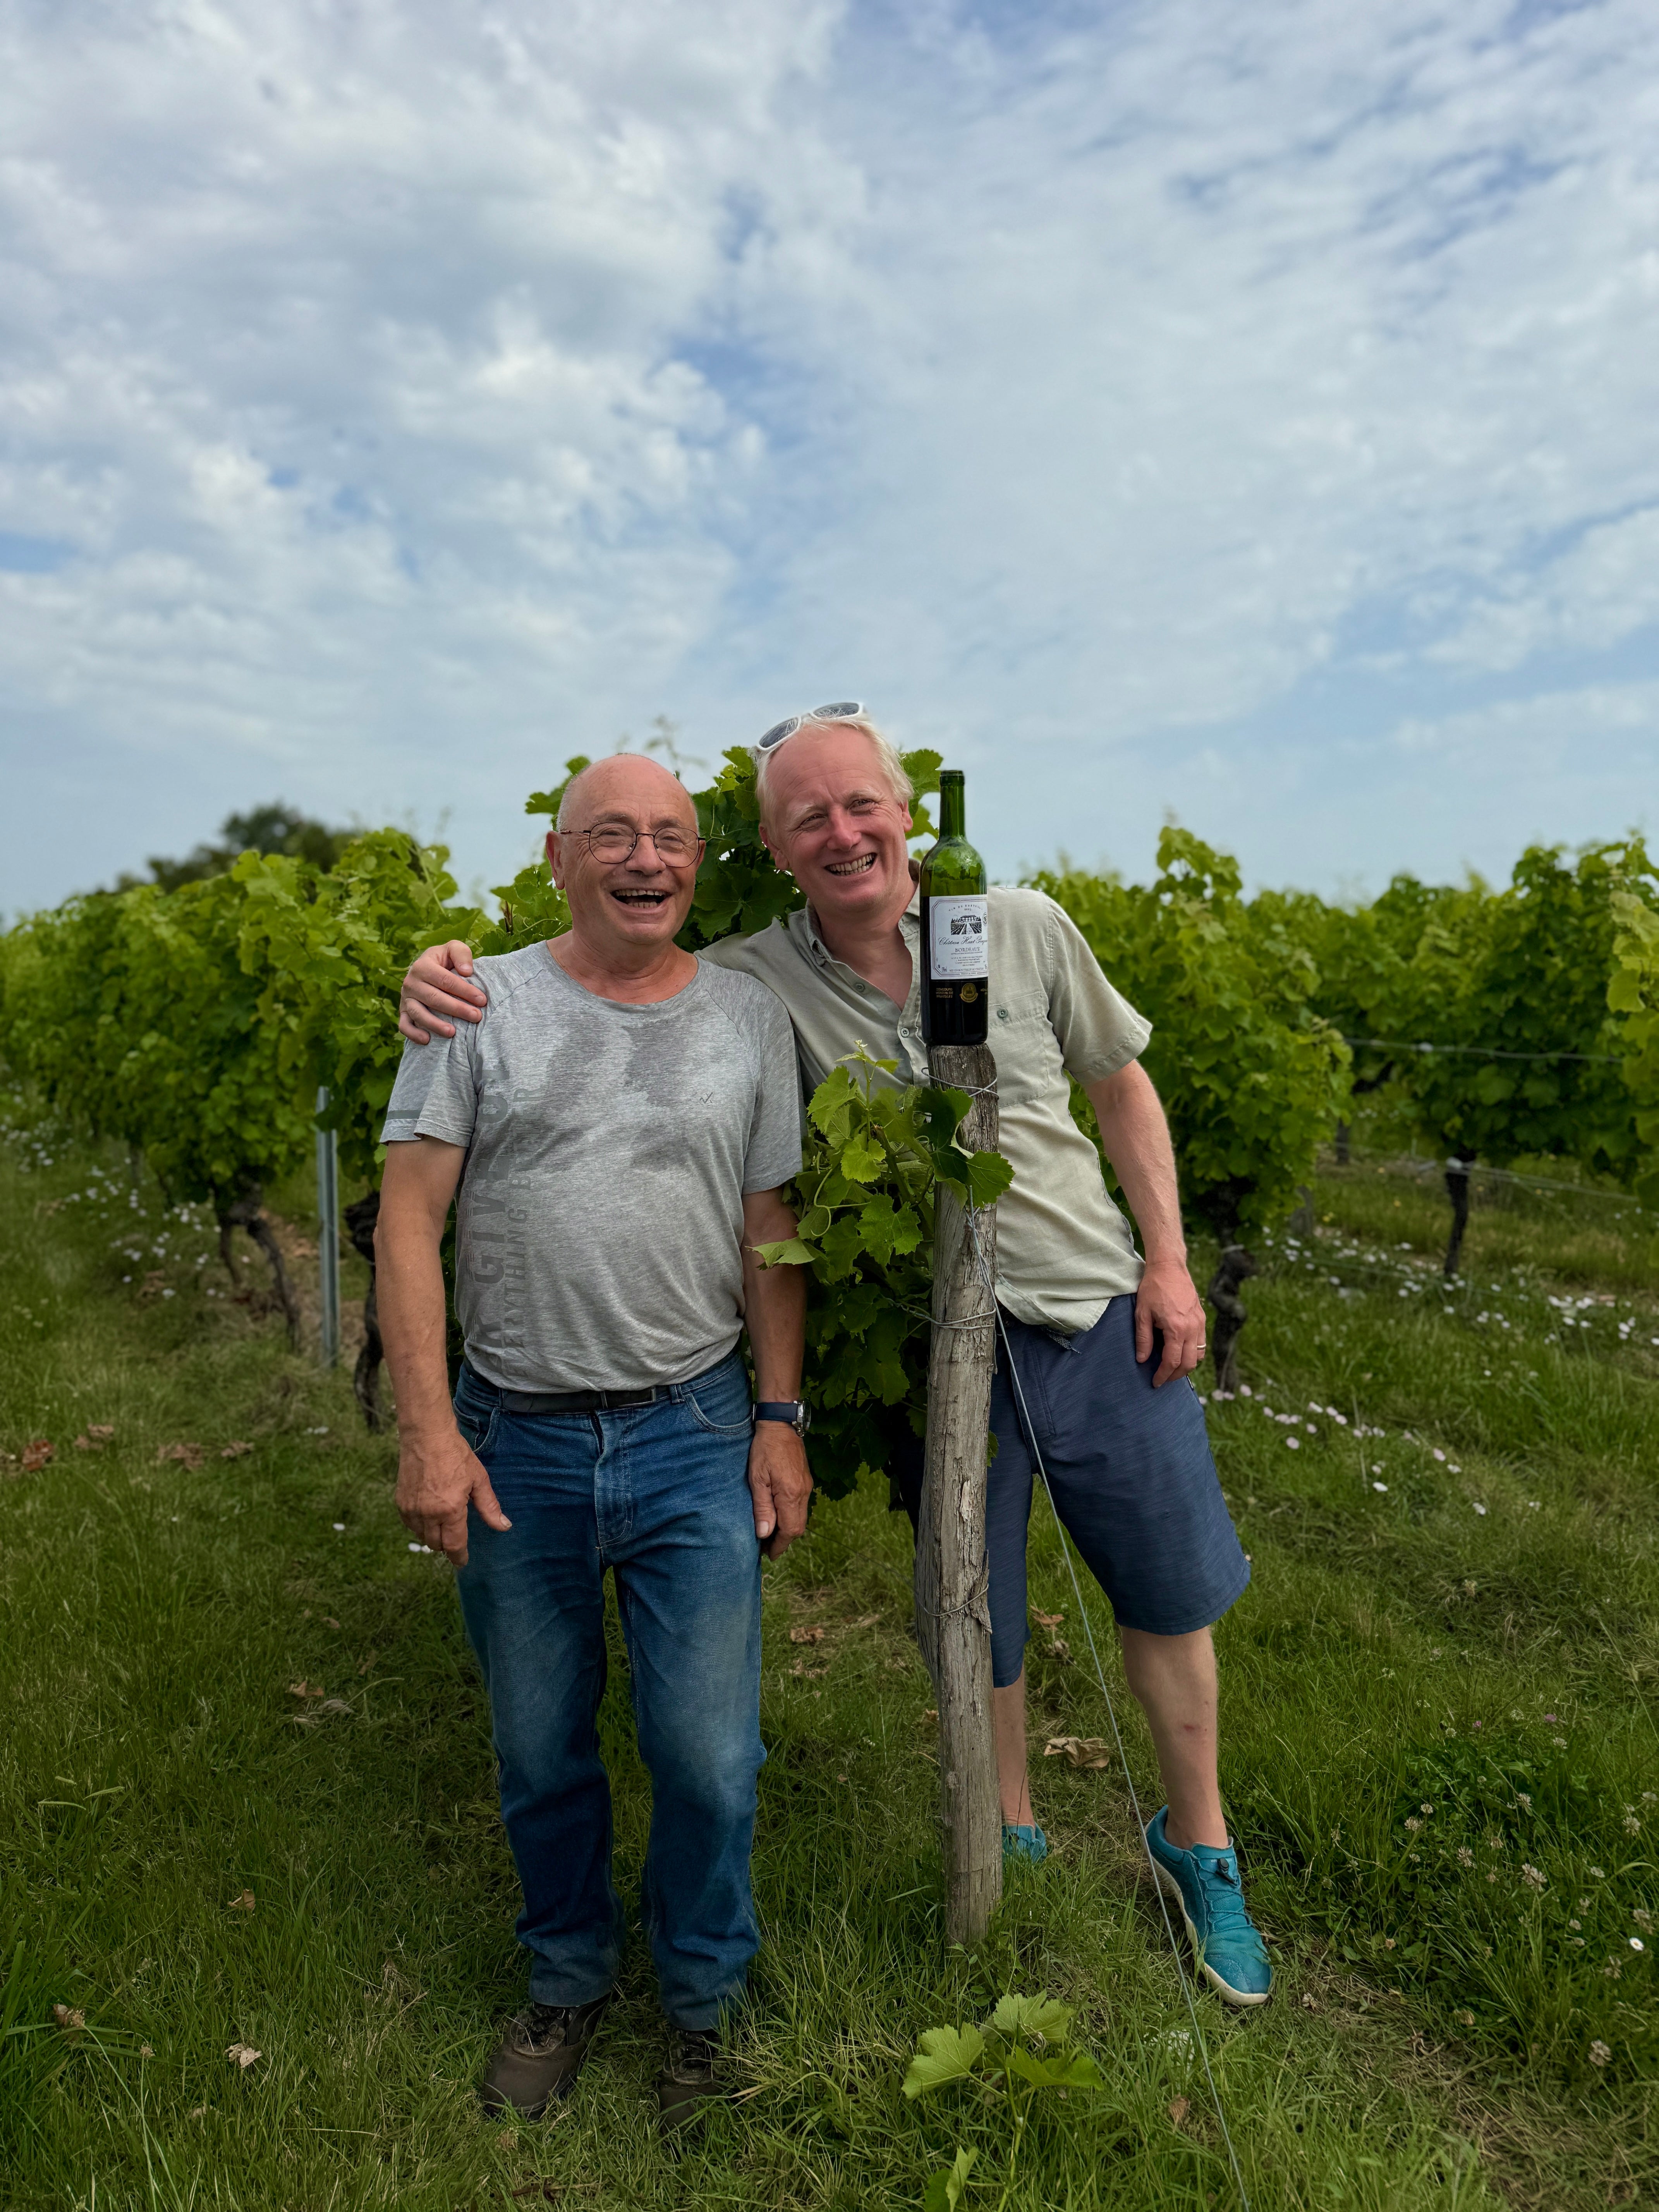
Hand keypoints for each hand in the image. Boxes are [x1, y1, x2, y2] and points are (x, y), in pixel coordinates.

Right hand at [396, 1426, 510, 1565]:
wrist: (427, 1436)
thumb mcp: (479, 1480)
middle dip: (447, 1546)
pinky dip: (419, 1526)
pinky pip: (410, 1525)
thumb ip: (489, 1507)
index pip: (454, 1545)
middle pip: (436, 1544)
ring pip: (422, 1536)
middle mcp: (428, 1514)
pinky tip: (428, 1517)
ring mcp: (411, 1509)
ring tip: (443, 1525)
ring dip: (433, 1536)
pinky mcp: (400, 1503)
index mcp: (450, 1511)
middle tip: (455, 1540)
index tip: (462, 1562)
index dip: (459, 1557)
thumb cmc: (456, 1456)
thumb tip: (504, 1527)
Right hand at [399, 940, 487, 1043]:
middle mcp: (411, 982)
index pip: (445, 980)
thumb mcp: (453, 949)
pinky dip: (413, 1034)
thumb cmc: (445, 961)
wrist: (427, 969)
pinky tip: (427, 1040)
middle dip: (457, 1009)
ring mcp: (405, 998)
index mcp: (422, 966)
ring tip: (453, 1033)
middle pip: (434, 998)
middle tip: (476, 1017)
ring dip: (435, 1025)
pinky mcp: (403, 1012)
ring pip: (418, 1013)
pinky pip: (404, 1025)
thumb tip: (466, 972)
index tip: (482, 1000)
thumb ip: (461, 954)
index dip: (464, 990)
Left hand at [748, 1423, 811, 1559]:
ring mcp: (807, 1487)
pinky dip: (791, 1516)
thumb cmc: (764, 1449)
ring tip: (769, 1533)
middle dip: (783, 1541)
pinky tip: (778, 1515)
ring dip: (787, 1530)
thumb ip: (762, 1507)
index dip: (779, 1546)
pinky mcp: (806, 1481)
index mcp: (790, 1494)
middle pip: (798, 1528)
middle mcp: (803, 1493)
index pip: (790, 1531)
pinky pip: (801, 1506)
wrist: (781, 1424)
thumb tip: (764, 1534)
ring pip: (801, 1518)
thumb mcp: (757, 1478)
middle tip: (766, 1547)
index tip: (768, 1555)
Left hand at [1134, 1254, 1206, 1386]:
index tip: (1155, 1382)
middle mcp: (1192, 1328)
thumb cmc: (1153, 1288)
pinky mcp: (1202, 1318)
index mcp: (1176, 1328)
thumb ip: (1143, 1339)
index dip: (1163, 1375)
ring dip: (1187, 1366)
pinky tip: (1181, 1352)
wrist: (1169, 1267)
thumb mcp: (1142, 1313)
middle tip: (1163, 1379)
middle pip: (1189, 1363)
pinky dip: (1193, 1353)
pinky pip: (1201, 1343)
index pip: (1172, 1361)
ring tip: (1172, 1368)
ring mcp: (1199, 1323)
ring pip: (1198, 1355)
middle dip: (1176, 1375)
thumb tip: (1142, 1360)